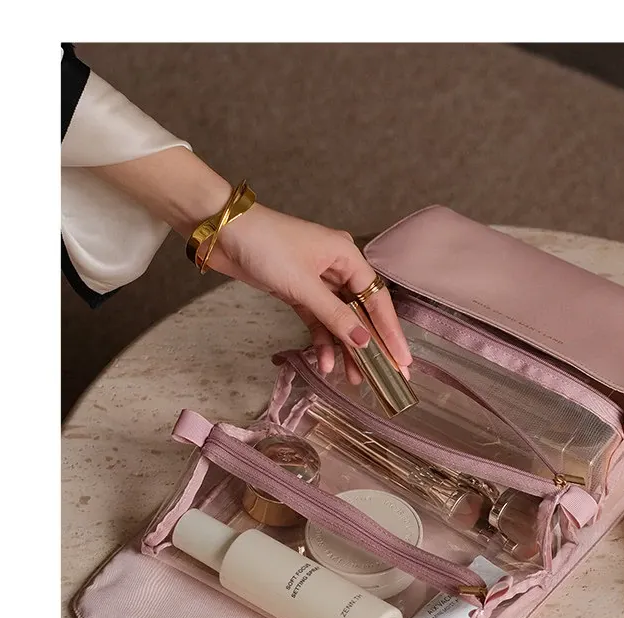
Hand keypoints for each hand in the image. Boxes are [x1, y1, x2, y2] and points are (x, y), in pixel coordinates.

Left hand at [90, 148, 411, 381]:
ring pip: (339, 321)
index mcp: (347, 256)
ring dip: (344, 349)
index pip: (378, 300)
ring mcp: (316, 281)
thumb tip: (364, 343)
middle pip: (361, 313)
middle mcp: (337, 268)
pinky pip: (318, 321)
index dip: (391, 333)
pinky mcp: (297, 291)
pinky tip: (324, 363)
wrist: (220, 231)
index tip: (403, 360)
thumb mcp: (303, 285)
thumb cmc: (265, 246)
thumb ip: (335, 317)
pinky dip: (322, 341)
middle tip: (384, 377)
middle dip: (371, 346)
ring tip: (353, 379)